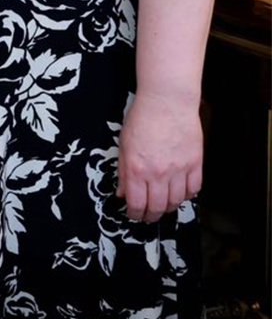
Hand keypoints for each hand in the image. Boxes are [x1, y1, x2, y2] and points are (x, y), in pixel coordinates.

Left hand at [117, 90, 202, 223]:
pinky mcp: (195, 164)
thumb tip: (122, 193)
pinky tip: (180, 193)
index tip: (133, 215)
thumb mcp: (123, 145)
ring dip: (169, 208)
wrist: (167, 102)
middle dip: (151, 216)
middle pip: (158, 207)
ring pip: (177, 201)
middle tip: (148, 216)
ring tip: (163, 206)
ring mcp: (179, 170)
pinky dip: (187, 195)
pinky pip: (194, 189)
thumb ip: (123, 172)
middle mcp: (158, 173)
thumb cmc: (142, 119)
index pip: (137, 204)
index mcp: (137, 169)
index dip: (134, 214)